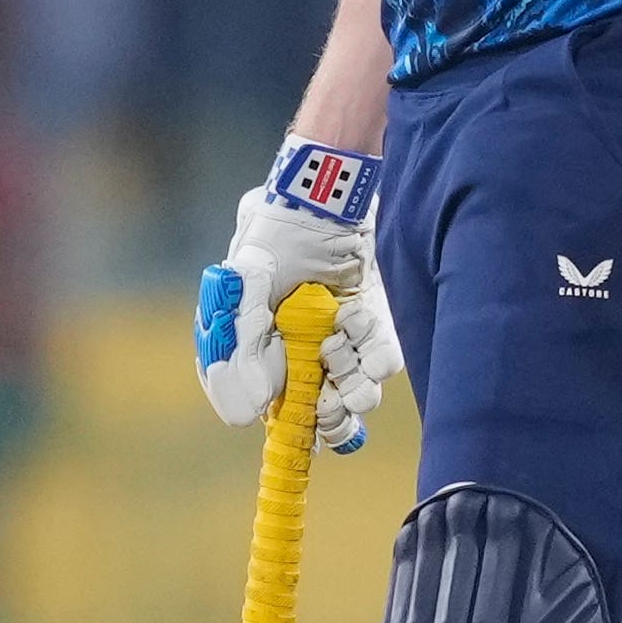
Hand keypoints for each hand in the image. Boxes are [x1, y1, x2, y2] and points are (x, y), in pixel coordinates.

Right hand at [192, 141, 401, 451]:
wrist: (328, 196)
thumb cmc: (276, 236)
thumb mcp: (244, 285)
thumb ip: (239, 347)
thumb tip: (245, 416)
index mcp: (263, 346)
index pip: (274, 403)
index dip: (291, 421)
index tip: (304, 426)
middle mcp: (303, 348)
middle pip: (319, 405)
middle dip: (328, 411)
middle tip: (332, 401)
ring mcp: (341, 337)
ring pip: (353, 387)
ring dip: (353, 383)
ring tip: (343, 348)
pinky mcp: (375, 322)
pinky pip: (382, 357)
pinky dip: (378, 358)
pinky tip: (366, 338)